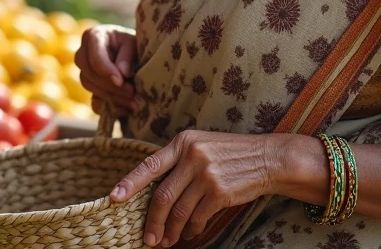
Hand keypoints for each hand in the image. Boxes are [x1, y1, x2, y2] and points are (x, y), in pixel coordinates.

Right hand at [75, 25, 136, 115]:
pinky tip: (125, 109)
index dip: (106, 71)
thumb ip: (127, 56)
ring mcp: (84, 72)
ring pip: (90, 87)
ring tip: (133, 101)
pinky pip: (93, 102)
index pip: (94, 57)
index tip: (121, 81)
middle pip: (88, 73)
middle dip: (110, 86)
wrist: (135, 53)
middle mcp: (83, 53)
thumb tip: (123, 73)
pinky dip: (109, 108)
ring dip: (112, 97)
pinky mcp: (92, 90)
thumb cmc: (133, 44)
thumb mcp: (133, 44)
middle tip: (131, 92)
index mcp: (93, 36)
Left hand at [110, 130, 281, 246]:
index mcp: (183, 142)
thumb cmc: (229, 154)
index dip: (130, 183)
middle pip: (161, 196)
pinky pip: (197, 218)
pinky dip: (191, 229)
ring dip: (170, 231)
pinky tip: (189, 233)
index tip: (114, 199)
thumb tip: (151, 192)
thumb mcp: (201, 146)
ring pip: (179, 211)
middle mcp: (192, 156)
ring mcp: (206, 174)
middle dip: (151, 222)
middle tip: (147, 239)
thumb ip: (177, 162)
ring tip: (166, 240)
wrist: (266, 158)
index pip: (149, 165)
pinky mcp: (220, 192)